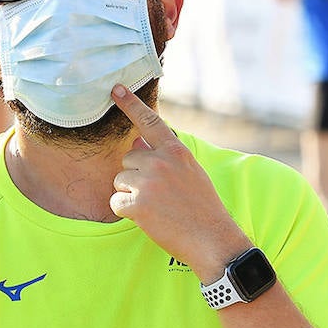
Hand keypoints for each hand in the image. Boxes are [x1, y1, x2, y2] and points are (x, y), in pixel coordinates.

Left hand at [108, 85, 246, 282]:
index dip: (131, 104)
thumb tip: (135, 144)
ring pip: (120, 181)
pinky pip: (115, 202)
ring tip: (156, 207)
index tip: (115, 88)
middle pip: (127, 159)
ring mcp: (149, 182)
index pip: (150, 121)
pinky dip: (126, 212)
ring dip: (131, 195)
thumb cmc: (202, 208)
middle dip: (136, 176)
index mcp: (177, 151)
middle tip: (159, 195)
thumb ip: (164, 157)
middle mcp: (161, 162)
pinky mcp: (138, 204)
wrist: (212, 239)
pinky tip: (147, 218)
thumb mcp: (190, 173)